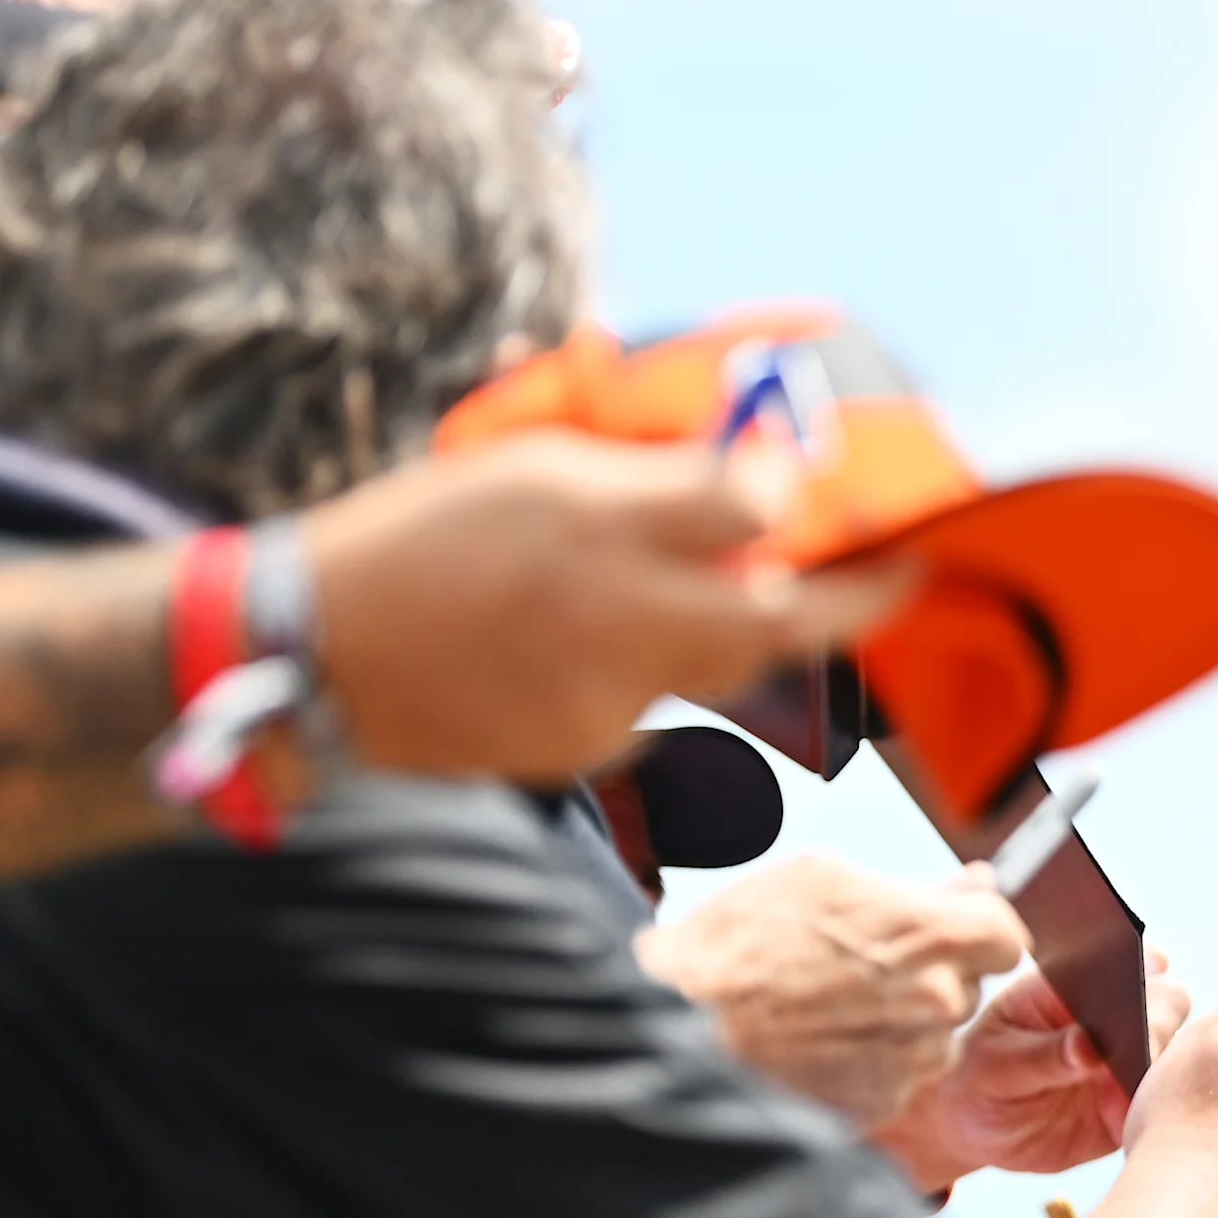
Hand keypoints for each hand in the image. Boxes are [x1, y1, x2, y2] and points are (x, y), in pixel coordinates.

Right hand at [305, 432, 909, 782]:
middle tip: (901, 579)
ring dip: (726, 630)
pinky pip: (653, 703)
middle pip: (776, 621)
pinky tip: (576, 649)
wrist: (316, 651)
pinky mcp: (584, 746)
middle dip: (853, 605)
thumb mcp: (533, 470)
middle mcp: (613, 611)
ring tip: (676, 592)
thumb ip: (648, 482)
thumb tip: (756, 483)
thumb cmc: (423, 538)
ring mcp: (602, 692)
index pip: (748, 509)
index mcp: (596, 520)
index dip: (796, 499)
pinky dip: (646, 671)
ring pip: (713, 663)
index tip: (818, 490)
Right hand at [634, 857, 1024, 1136]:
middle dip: (931, 973)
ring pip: (933, 1035)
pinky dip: (869, 1062)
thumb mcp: (825, 880)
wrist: (675, 1026)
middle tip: (862, 964)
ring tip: (826, 1004)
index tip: (942, 929)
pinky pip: (897, 1077)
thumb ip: (918, 888)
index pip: (1008, 934)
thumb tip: (979, 882)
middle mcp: (939, 1004)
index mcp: (936, 937)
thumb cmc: (740, 943)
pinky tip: (817, 1043)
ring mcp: (913, 1062)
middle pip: (969, 985)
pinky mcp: (882, 1105)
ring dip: (900, 1021)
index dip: (973, 928)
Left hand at [886, 947, 1191, 1186]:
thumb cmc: (979, 1080)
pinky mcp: (1130, 1104)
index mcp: (1076, 987)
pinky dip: (1153, 1113)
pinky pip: (1157, 1107)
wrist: (976, 1132)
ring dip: (1160, 1072)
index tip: (1154, 968)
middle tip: (1140, 1049)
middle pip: (1167, 1002)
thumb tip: (1089, 1046)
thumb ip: (1041, 1056)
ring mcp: (1127, 1059)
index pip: (1123, 958)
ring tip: (1125, 1091)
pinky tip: (1126, 1121)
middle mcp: (1113, 1016)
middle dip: (1159, 1023)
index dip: (1146, 961)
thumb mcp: (995, 1066)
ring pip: (1173, 1056)